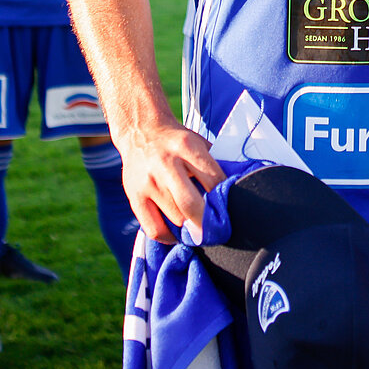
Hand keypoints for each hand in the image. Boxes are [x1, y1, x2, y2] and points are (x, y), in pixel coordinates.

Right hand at [115, 117, 224, 242]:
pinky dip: (169, 237)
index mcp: (186, 147)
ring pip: (175, 218)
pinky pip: (154, 229)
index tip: (231, 210)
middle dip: (207, 222)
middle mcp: (165, 164)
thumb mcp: (198, 142)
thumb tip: (233, 192)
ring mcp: (147, 183)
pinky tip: (178, 233)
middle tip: (217, 231)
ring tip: (199, 227)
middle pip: (190, 204)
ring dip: (190, 227)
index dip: (225, 199)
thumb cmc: (176, 141)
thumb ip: (214, 165)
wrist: (140, 131)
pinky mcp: (134, 197)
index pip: (212, 179)